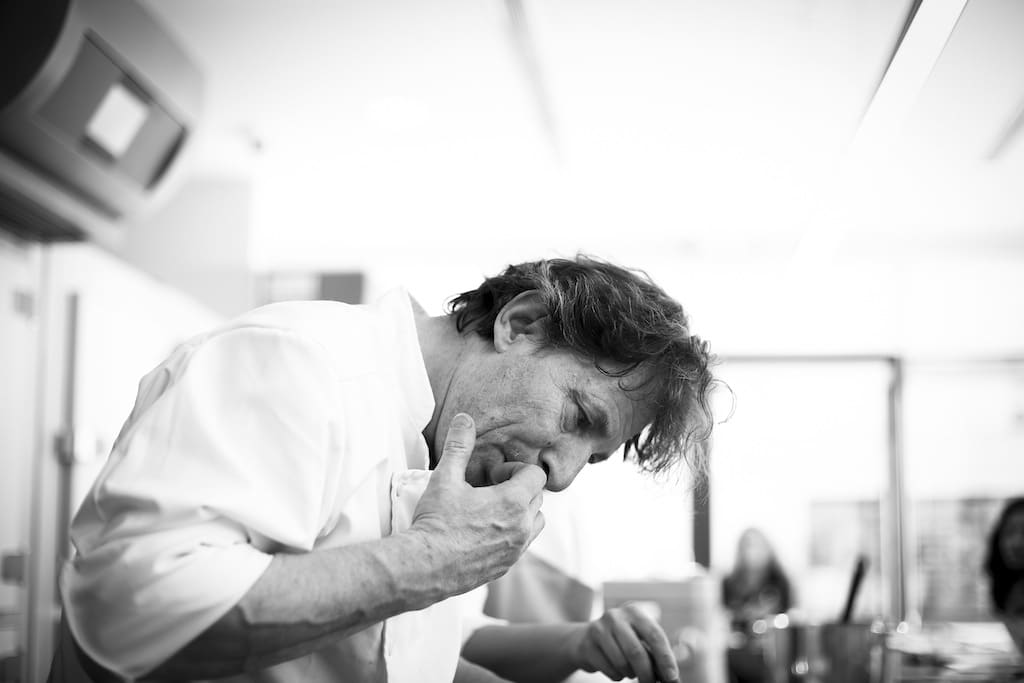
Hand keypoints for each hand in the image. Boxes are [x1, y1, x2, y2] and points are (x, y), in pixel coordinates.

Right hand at [409, 413, 545, 596]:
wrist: (423, 567)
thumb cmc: (435, 522)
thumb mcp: (444, 478)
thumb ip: (459, 446)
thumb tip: (464, 419)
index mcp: (513, 502)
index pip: (536, 476)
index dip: (516, 469)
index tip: (493, 475)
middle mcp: (522, 528)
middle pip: (537, 498)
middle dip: (519, 489)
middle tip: (489, 490)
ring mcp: (515, 550)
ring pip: (535, 524)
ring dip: (521, 513)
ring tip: (491, 510)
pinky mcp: (505, 567)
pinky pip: (521, 546)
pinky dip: (511, 535)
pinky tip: (483, 532)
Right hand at [568, 604, 679, 682]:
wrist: (584, 639)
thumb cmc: (622, 641)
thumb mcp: (638, 638)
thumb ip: (654, 653)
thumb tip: (672, 677)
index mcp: (634, 612)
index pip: (655, 635)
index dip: (665, 658)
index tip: (672, 678)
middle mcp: (616, 616)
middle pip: (636, 651)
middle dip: (647, 673)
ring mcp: (599, 629)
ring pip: (622, 663)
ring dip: (630, 674)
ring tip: (629, 670)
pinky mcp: (587, 645)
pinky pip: (608, 669)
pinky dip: (616, 675)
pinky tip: (614, 668)